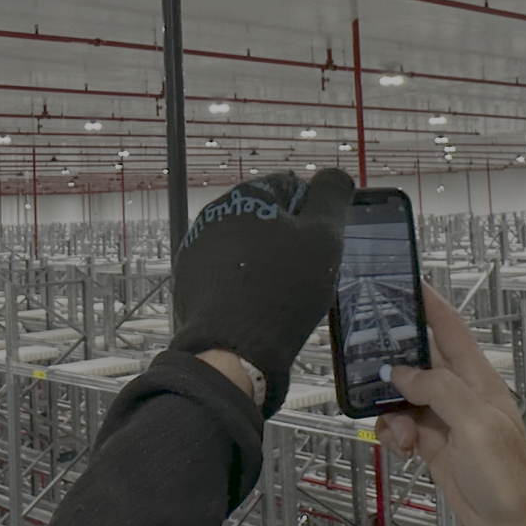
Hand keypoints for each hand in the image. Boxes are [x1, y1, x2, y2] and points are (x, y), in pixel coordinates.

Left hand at [172, 169, 353, 416]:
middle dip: (287, 240)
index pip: (291, 187)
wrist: (232, 350)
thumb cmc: (281, 292)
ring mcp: (197, 248)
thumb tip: (335, 176)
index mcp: (247, 195)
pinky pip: (227, 274)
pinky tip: (257, 306)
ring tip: (281, 294)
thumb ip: (332, 197)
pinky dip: (243, 284)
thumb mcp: (324, 238)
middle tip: (304, 272)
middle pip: (266, 218)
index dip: (313, 216)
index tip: (319, 245)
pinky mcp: (190, 280)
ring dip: (265, 262)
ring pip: (246, 247)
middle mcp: (215, 214)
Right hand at [377, 286, 525, 525]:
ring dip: (389, 406)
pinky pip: (402, 427)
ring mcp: (446, 421)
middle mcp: (461, 396)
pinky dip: (392, 432)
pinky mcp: (435, 446)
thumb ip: (439, 390)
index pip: (451, 329)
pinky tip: (397, 445)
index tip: (404, 282)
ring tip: (391, 424)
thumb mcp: (475, 424)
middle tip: (366, 357)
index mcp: (478, 381)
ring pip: (404, 396)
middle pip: (420, 361)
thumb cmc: (510, 477)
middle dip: (394, 357)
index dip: (428, 304)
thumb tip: (404, 373)